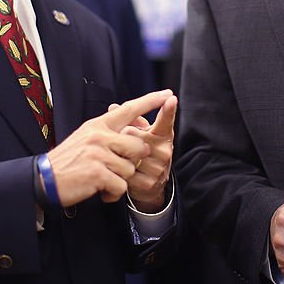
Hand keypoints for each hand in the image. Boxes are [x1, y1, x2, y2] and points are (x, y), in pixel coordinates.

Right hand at [47, 90, 173, 205]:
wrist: (45, 179)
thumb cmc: (68, 161)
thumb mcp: (85, 138)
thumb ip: (107, 134)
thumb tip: (132, 135)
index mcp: (98, 125)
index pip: (129, 109)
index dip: (150, 101)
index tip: (167, 93)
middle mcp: (99, 136)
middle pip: (139, 147)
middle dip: (133, 162)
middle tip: (115, 169)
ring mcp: (98, 154)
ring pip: (130, 169)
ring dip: (119, 180)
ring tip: (102, 180)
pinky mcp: (97, 173)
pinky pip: (121, 186)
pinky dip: (113, 194)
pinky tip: (100, 190)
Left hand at [120, 93, 176, 212]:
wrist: (149, 183)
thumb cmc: (143, 152)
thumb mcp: (139, 133)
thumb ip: (128, 119)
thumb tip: (113, 106)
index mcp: (163, 134)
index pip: (165, 121)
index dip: (168, 110)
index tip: (171, 99)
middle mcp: (165, 149)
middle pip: (136, 136)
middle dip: (124, 138)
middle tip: (125, 144)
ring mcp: (159, 167)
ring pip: (130, 155)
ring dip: (122, 157)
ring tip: (127, 159)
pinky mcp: (151, 182)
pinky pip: (128, 173)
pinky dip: (122, 173)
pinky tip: (126, 172)